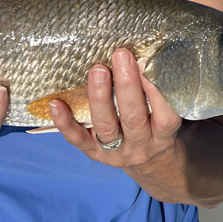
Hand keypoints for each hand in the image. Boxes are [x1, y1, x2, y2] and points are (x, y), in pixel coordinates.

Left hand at [49, 48, 181, 168]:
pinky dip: (65, 122)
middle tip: (121, 56)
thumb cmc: (158, 128)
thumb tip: (146, 57)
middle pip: (134, 118)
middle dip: (127, 86)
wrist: (152, 165)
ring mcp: (116, 152)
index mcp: (163, 136)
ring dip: (100, 96)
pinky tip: (56, 103)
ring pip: (106, 126)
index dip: (155, 91)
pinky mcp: (94, 154)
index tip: (146, 63)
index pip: (164, 115)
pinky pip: (77, 139)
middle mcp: (141, 146)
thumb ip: (159, 93)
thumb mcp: (166, 115)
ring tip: (97, 70)